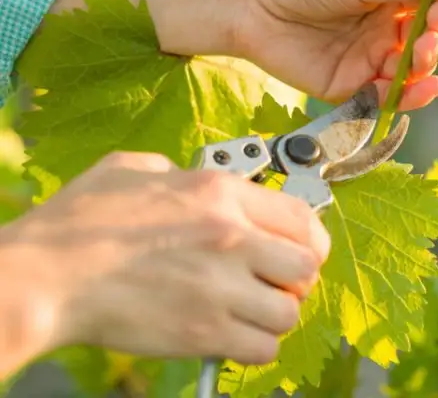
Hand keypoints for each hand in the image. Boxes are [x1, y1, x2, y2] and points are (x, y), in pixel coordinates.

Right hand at [7, 152, 329, 363]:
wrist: (46, 276)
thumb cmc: (81, 222)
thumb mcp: (134, 169)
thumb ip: (177, 170)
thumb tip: (191, 178)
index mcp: (219, 193)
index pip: (302, 217)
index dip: (310, 238)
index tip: (303, 249)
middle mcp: (231, 237)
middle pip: (306, 265)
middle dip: (296, 276)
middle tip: (276, 280)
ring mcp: (221, 287)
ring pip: (290, 310)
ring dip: (276, 312)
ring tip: (252, 309)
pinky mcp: (204, 332)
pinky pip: (263, 348)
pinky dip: (257, 345)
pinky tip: (235, 334)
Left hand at [240, 0, 437, 109]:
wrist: (252, 7)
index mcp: (383, 2)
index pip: (424, 5)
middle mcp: (379, 34)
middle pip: (420, 43)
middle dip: (433, 37)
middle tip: (434, 28)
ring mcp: (364, 62)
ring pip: (406, 73)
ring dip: (423, 67)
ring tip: (424, 54)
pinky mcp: (346, 88)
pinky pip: (381, 98)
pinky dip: (404, 97)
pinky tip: (420, 88)